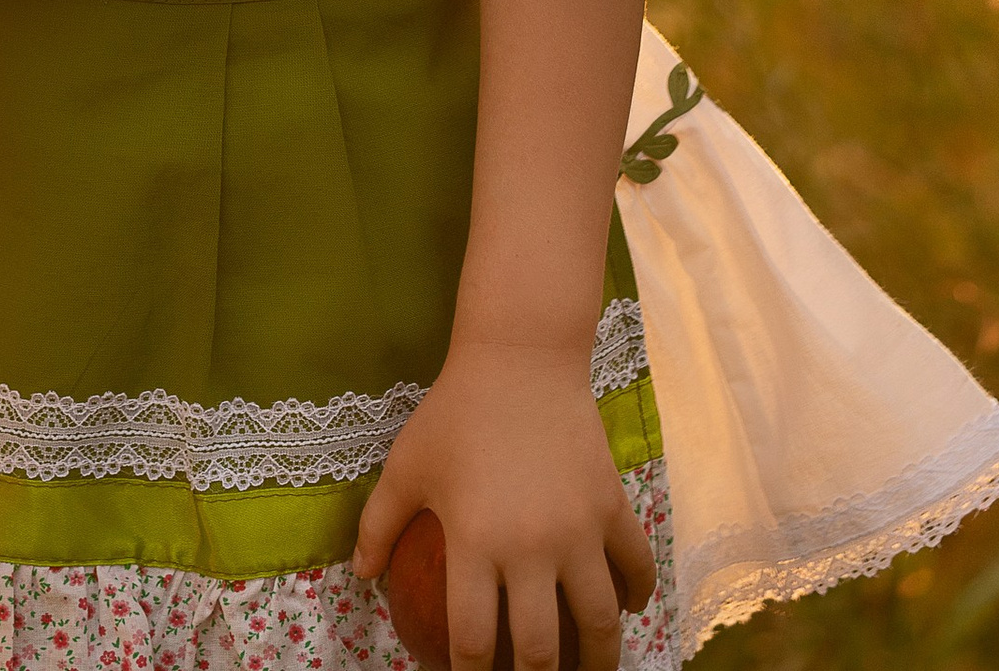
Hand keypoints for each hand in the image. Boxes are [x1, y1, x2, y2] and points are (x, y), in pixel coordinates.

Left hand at [353, 341, 653, 670]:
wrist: (520, 358)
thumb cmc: (455, 412)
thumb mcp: (407, 465)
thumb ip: (379, 523)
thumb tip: (361, 575)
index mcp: (475, 542)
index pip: (474, 639)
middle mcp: (530, 546)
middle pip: (541, 649)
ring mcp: (578, 529)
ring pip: (600, 622)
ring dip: (599, 661)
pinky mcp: (612, 507)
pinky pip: (635, 567)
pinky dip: (637, 595)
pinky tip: (628, 609)